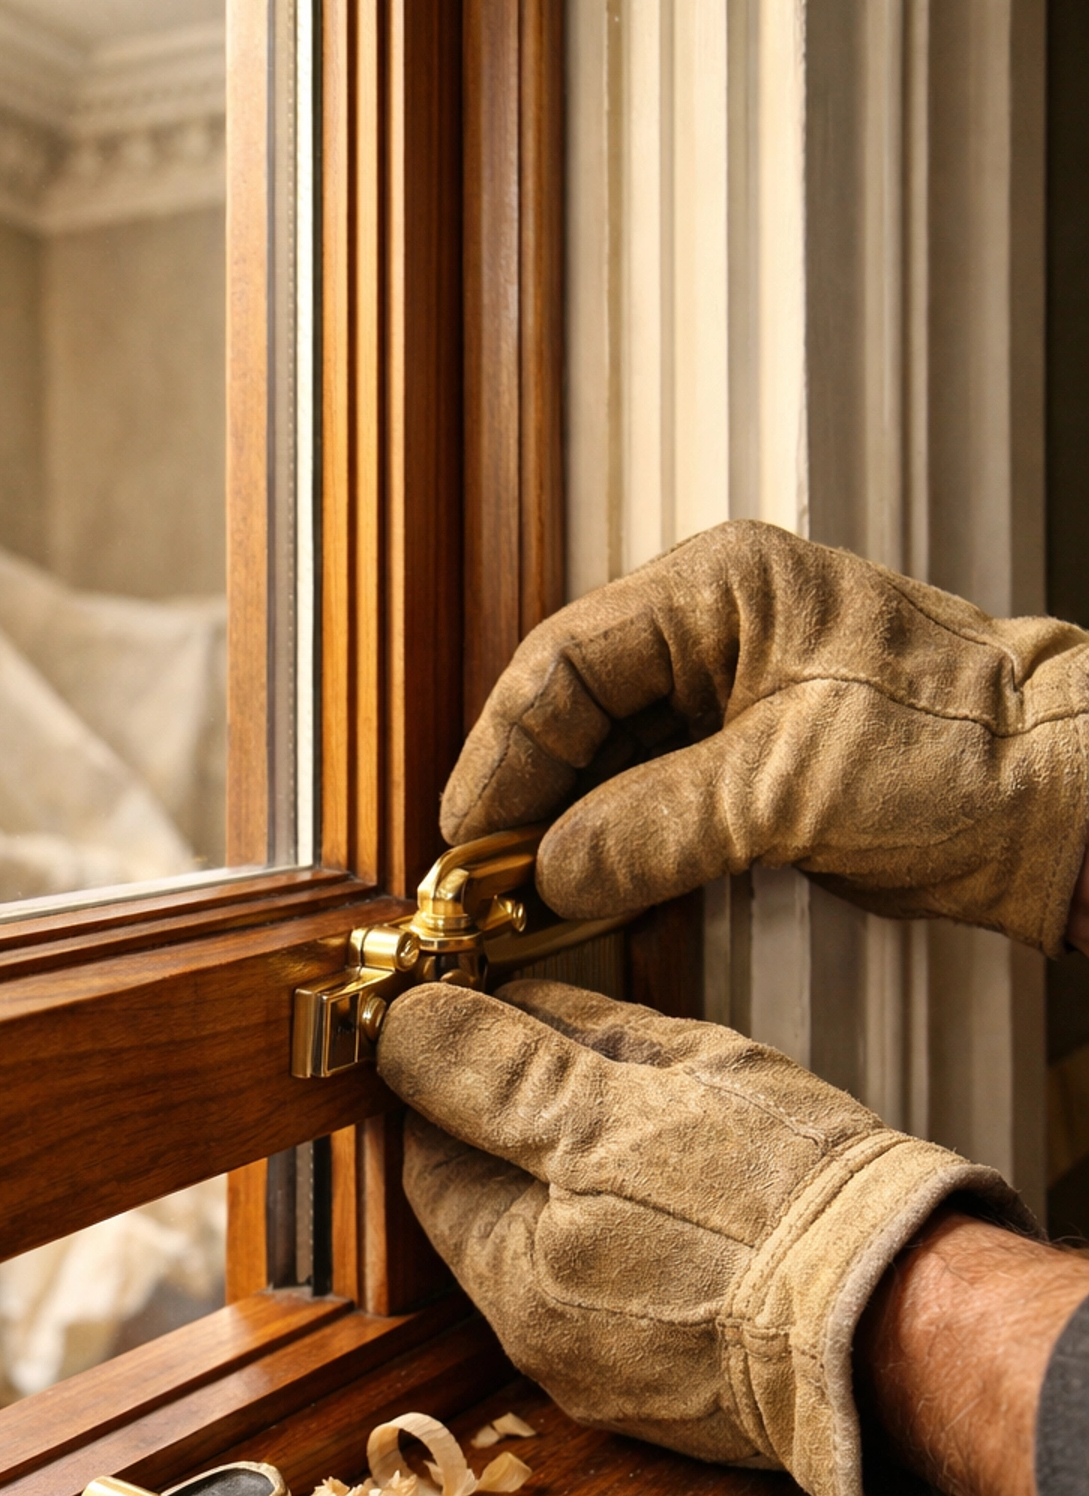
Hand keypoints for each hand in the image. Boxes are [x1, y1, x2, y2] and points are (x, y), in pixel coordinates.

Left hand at [376, 976, 1035, 1495]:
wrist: (909, 1322)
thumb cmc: (790, 1205)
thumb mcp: (638, 1094)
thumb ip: (512, 1062)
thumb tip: (424, 1020)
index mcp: (514, 1263)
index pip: (428, 1156)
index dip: (456, 1083)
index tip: (497, 1031)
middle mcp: (538, 1333)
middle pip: (487, 1200)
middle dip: (526, 1128)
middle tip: (603, 1072)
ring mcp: (599, 1372)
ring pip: (554, 1242)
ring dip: (584, 1184)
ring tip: (671, 1135)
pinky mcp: (661, 1393)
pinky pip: (615, 1294)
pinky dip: (634, 1243)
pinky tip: (697, 1209)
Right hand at [446, 520, 1088, 953]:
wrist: (1061, 802)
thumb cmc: (963, 756)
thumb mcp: (789, 789)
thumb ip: (654, 825)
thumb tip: (548, 870)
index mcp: (720, 591)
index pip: (564, 661)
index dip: (502, 755)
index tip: (467, 839)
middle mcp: (714, 630)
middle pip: (573, 710)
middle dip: (523, 799)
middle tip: (481, 884)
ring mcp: (731, 696)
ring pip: (605, 761)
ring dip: (563, 833)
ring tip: (522, 903)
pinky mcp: (750, 761)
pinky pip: (651, 800)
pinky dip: (614, 851)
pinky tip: (586, 900)